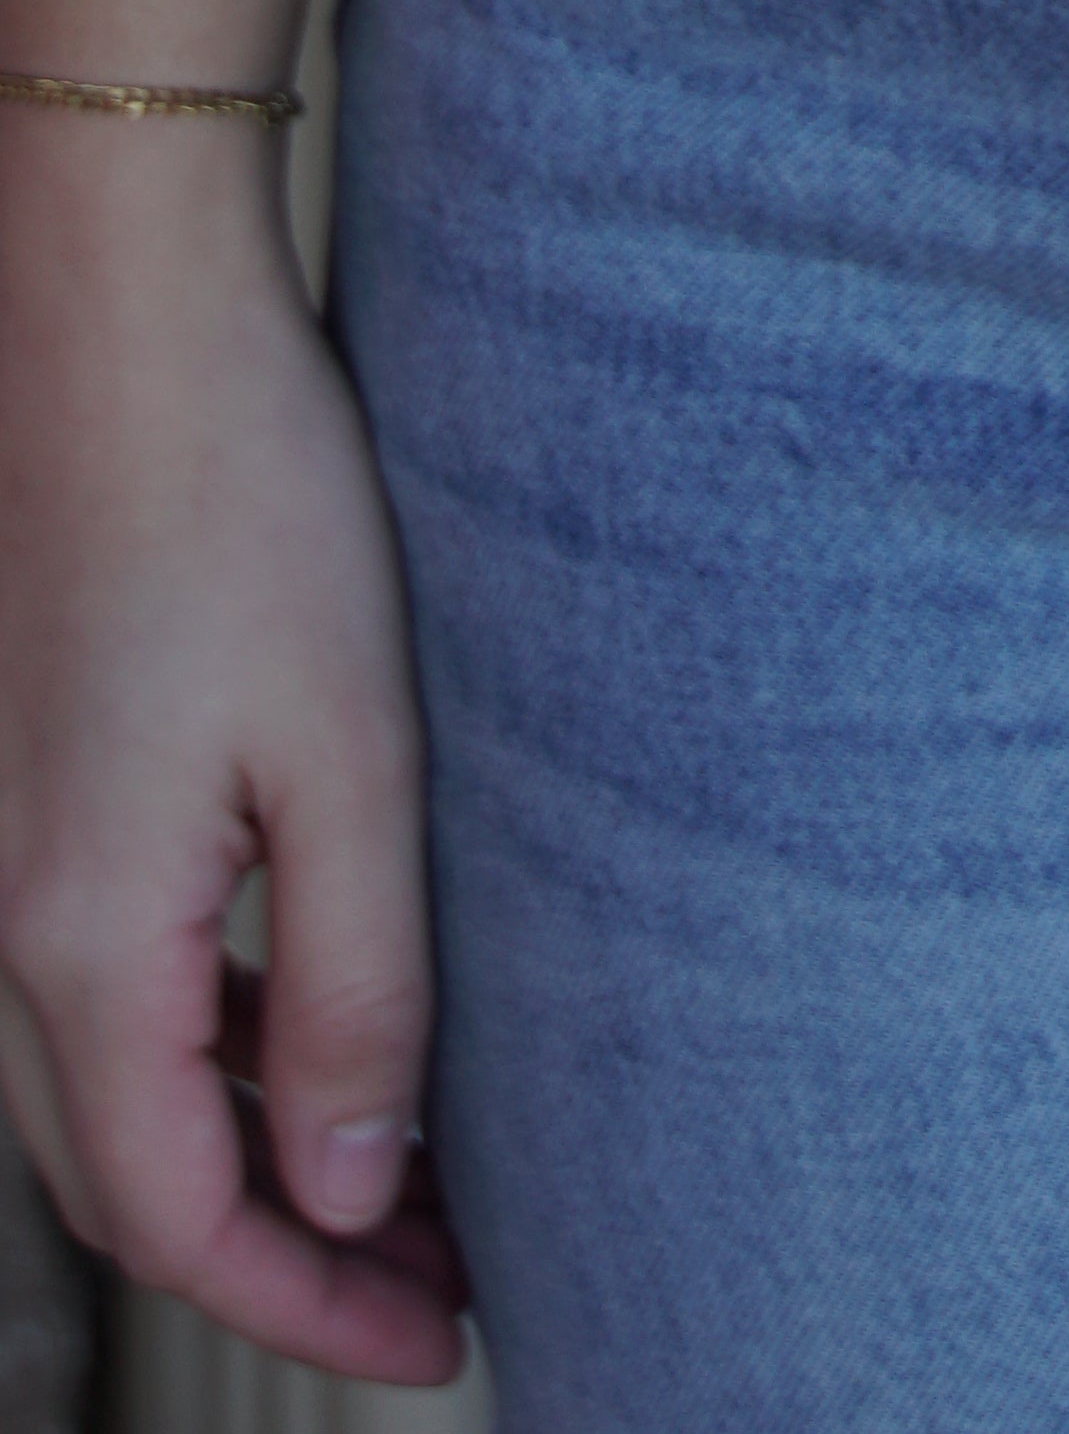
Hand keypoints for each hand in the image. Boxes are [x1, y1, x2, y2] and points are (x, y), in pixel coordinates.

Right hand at [0, 150, 467, 1384]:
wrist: (118, 316)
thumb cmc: (246, 505)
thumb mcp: (349, 756)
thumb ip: (352, 988)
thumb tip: (354, 1188)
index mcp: (84, 948)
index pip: (184, 1224)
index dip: (313, 1308)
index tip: (447, 1347)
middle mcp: (17, 928)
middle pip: (135, 1184)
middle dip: (289, 1261)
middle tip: (444, 1288)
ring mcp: (19, 857)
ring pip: (117, 1093)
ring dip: (254, 1160)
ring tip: (409, 1187)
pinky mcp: (48, 786)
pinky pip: (116, 991)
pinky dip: (217, 1055)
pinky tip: (322, 1030)